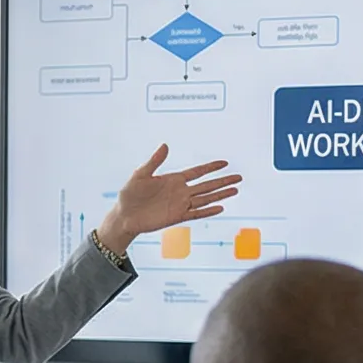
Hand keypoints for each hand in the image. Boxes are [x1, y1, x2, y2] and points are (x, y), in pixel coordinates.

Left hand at [97, 145, 241, 250]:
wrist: (123, 216)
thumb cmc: (129, 195)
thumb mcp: (140, 175)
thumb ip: (154, 161)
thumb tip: (164, 145)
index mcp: (173, 180)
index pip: (197, 172)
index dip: (210, 167)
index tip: (225, 163)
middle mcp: (180, 192)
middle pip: (206, 185)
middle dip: (222, 181)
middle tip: (239, 177)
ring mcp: (179, 205)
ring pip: (205, 198)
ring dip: (220, 195)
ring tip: (235, 190)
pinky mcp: (176, 216)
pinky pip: (195, 213)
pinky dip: (208, 211)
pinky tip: (220, 208)